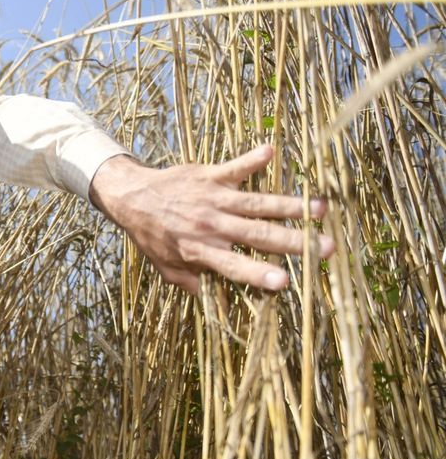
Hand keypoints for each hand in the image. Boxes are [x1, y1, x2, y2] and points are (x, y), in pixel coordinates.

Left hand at [89, 144, 334, 293]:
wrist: (132, 198)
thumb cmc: (154, 237)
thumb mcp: (168, 269)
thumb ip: (196, 285)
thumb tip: (224, 308)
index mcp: (202, 252)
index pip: (235, 267)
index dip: (258, 275)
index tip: (285, 282)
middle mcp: (211, 226)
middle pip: (257, 236)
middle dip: (293, 242)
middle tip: (327, 248)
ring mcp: (212, 199)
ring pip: (256, 204)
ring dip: (289, 205)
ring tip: (321, 208)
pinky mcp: (210, 176)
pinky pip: (233, 167)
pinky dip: (250, 159)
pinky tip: (270, 150)